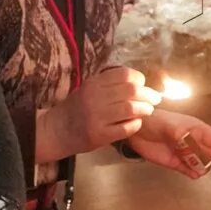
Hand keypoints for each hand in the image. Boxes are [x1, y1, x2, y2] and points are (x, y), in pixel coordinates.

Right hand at [41, 67, 158, 158]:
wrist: (55, 131)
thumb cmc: (77, 108)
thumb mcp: (88, 89)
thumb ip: (110, 84)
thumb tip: (140, 82)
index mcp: (93, 84)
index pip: (125, 74)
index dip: (139, 79)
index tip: (143, 85)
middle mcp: (94, 98)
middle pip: (132, 91)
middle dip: (149, 94)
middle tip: (155, 99)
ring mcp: (97, 117)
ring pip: (131, 109)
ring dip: (145, 109)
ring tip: (147, 111)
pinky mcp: (99, 135)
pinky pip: (126, 128)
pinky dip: (136, 124)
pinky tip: (136, 123)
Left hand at [131, 110, 210, 177]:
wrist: (137, 129)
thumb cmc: (156, 121)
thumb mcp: (171, 128)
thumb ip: (184, 139)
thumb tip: (195, 151)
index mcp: (196, 129)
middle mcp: (193, 142)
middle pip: (210, 153)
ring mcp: (185, 153)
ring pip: (200, 162)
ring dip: (203, 168)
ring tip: (199, 171)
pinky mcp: (176, 162)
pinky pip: (188, 169)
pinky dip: (193, 173)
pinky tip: (194, 175)